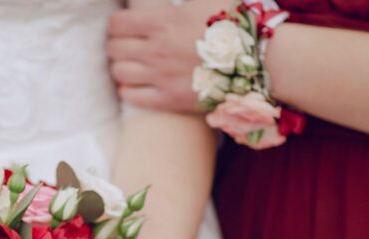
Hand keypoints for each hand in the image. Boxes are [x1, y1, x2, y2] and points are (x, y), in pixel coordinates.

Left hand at [107, 0, 227, 113]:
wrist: (254, 59)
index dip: (117, 24)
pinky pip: (131, 97)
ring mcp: (159, 76)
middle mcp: (155, 50)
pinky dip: (128, 90)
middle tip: (126, 45)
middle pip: (114, 48)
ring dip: (121, 67)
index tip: (123, 26)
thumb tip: (179, 0)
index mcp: (161, 22)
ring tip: (129, 65)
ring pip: (119, 73)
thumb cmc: (234, 23)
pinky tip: (135, 85)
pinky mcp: (168, 99)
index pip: (117, 24)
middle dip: (117, 45)